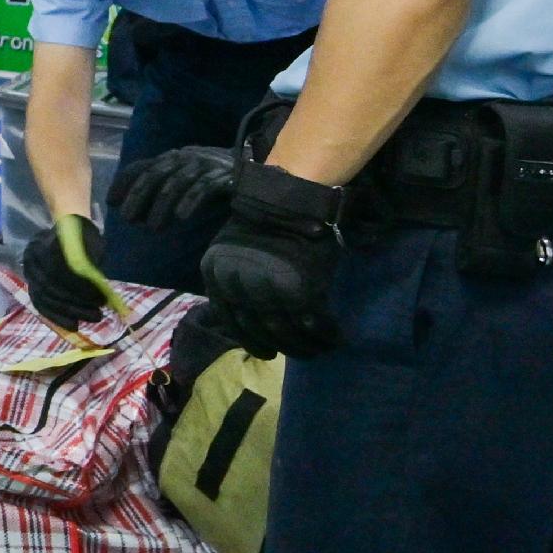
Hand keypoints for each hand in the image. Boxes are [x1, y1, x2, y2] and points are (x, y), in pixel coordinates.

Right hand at [20, 218, 115, 327]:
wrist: (66, 231)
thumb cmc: (84, 238)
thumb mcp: (93, 244)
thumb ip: (93, 265)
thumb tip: (100, 290)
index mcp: (48, 241)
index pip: (61, 269)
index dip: (81, 287)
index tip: (102, 299)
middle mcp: (33, 256)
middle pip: (50, 286)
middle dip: (75, 305)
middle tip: (97, 315)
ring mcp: (29, 270)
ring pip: (43, 297)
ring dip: (66, 313)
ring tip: (87, 321)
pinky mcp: (30, 283)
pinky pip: (39, 303)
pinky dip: (54, 316)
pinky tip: (69, 324)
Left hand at [108, 143, 239, 227]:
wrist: (254, 175)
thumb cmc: (211, 181)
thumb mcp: (182, 182)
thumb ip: (159, 190)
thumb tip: (131, 213)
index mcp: (172, 158)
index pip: (142, 166)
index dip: (125, 182)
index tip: (112, 202)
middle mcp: (186, 158)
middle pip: (156, 174)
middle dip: (139, 197)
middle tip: (129, 220)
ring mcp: (206, 164)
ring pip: (177, 182)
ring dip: (162, 207)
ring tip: (154, 229)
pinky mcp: (224, 176)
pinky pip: (204, 187)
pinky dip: (190, 201)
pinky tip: (181, 218)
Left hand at [200, 162, 347, 356]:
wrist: (291, 198)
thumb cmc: (267, 221)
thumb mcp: (235, 251)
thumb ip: (238, 281)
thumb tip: (253, 315)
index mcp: (216, 277)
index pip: (232, 321)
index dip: (251, 341)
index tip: (268, 352)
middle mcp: (238, 287)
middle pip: (261, 330)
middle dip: (282, 347)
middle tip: (300, 353)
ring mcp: (268, 290)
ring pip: (286, 331)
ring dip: (306, 346)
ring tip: (320, 350)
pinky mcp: (300, 290)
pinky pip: (312, 321)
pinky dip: (325, 334)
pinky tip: (335, 338)